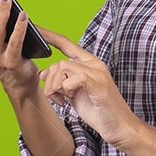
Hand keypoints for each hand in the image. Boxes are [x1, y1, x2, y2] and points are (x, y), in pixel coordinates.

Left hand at [36, 27, 138, 149]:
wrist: (120, 127)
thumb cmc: (99, 111)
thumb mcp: (74, 95)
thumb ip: (60, 82)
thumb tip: (42, 72)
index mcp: (89, 63)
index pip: (66, 44)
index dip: (49, 36)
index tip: (35, 28)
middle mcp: (94, 64)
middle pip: (58, 62)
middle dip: (49, 82)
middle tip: (56, 97)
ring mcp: (98, 73)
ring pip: (62, 68)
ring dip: (55, 87)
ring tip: (63, 100)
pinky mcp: (98, 85)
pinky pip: (73, 78)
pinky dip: (65, 90)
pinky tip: (69, 100)